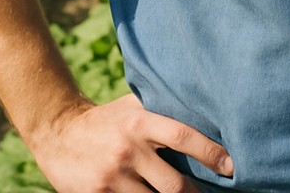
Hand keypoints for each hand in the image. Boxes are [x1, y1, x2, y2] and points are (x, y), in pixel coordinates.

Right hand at [28, 92, 233, 192]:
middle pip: (174, 185)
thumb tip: (204, 109)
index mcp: (139, 121)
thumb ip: (161, 108)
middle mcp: (128, 149)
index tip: (232, 166)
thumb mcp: (132, 105)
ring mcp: (113, 177)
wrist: (58, 133)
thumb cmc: (107, 119)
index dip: (211, 153)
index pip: (183, 136)